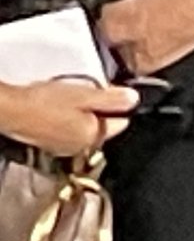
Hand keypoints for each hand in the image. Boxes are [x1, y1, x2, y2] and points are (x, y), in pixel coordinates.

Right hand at [5, 81, 137, 155]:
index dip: (122, 106)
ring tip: (79, 97)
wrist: (13, 110)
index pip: (121, 124)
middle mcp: (82, 148)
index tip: (119, 93)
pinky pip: (72, 131)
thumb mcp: (86, 95)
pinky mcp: (51, 144)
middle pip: (104, 127)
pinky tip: (65, 107)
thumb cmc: (48, 102)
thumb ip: (112, 99)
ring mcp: (65, 148)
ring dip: (89, 115)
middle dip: (105, 111)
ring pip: (89, 128)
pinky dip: (74, 119)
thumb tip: (134, 100)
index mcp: (94, 137)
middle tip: (97, 92)